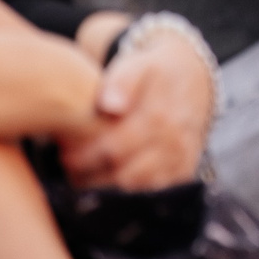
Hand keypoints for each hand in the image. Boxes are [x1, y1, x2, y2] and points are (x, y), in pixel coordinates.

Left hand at [56, 29, 213, 190]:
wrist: (193, 78)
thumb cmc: (154, 73)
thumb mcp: (138, 65)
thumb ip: (122, 81)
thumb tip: (109, 105)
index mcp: (160, 118)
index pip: (113, 150)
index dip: (83, 157)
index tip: (64, 153)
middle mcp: (175, 144)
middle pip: (124, 176)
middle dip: (91, 177)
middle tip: (70, 168)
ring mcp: (181, 160)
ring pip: (138, 189)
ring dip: (107, 188)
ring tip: (86, 174)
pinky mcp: (184, 172)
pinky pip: (153, 193)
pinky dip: (129, 192)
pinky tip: (111, 179)